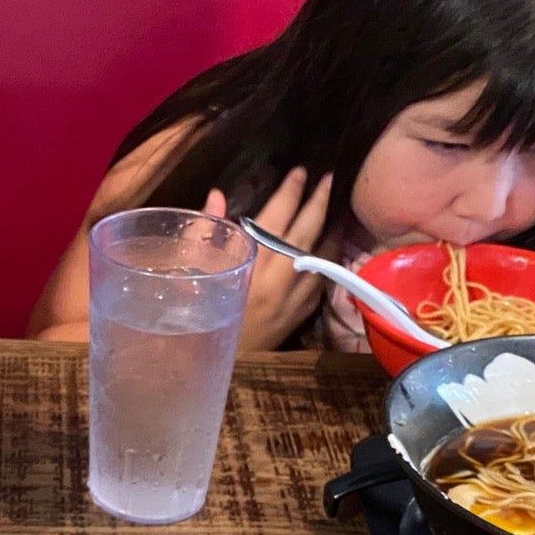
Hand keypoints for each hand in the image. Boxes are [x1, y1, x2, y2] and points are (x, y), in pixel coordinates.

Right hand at [204, 169, 332, 349]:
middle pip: (307, 230)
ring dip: (332, 229)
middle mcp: (280, 276)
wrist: (219, 364)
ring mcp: (296, 295)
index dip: (290, 191)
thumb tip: (219, 195)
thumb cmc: (199, 318)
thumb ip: (206, 233)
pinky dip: (327, 259)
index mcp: (253, 262)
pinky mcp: (303, 312)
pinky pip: (322, 278)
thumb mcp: (195, 274)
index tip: (300, 170)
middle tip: (331, 178)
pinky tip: (330, 249)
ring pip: (323, 253)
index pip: (277, 216)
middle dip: (320, 201)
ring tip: (338, 209)